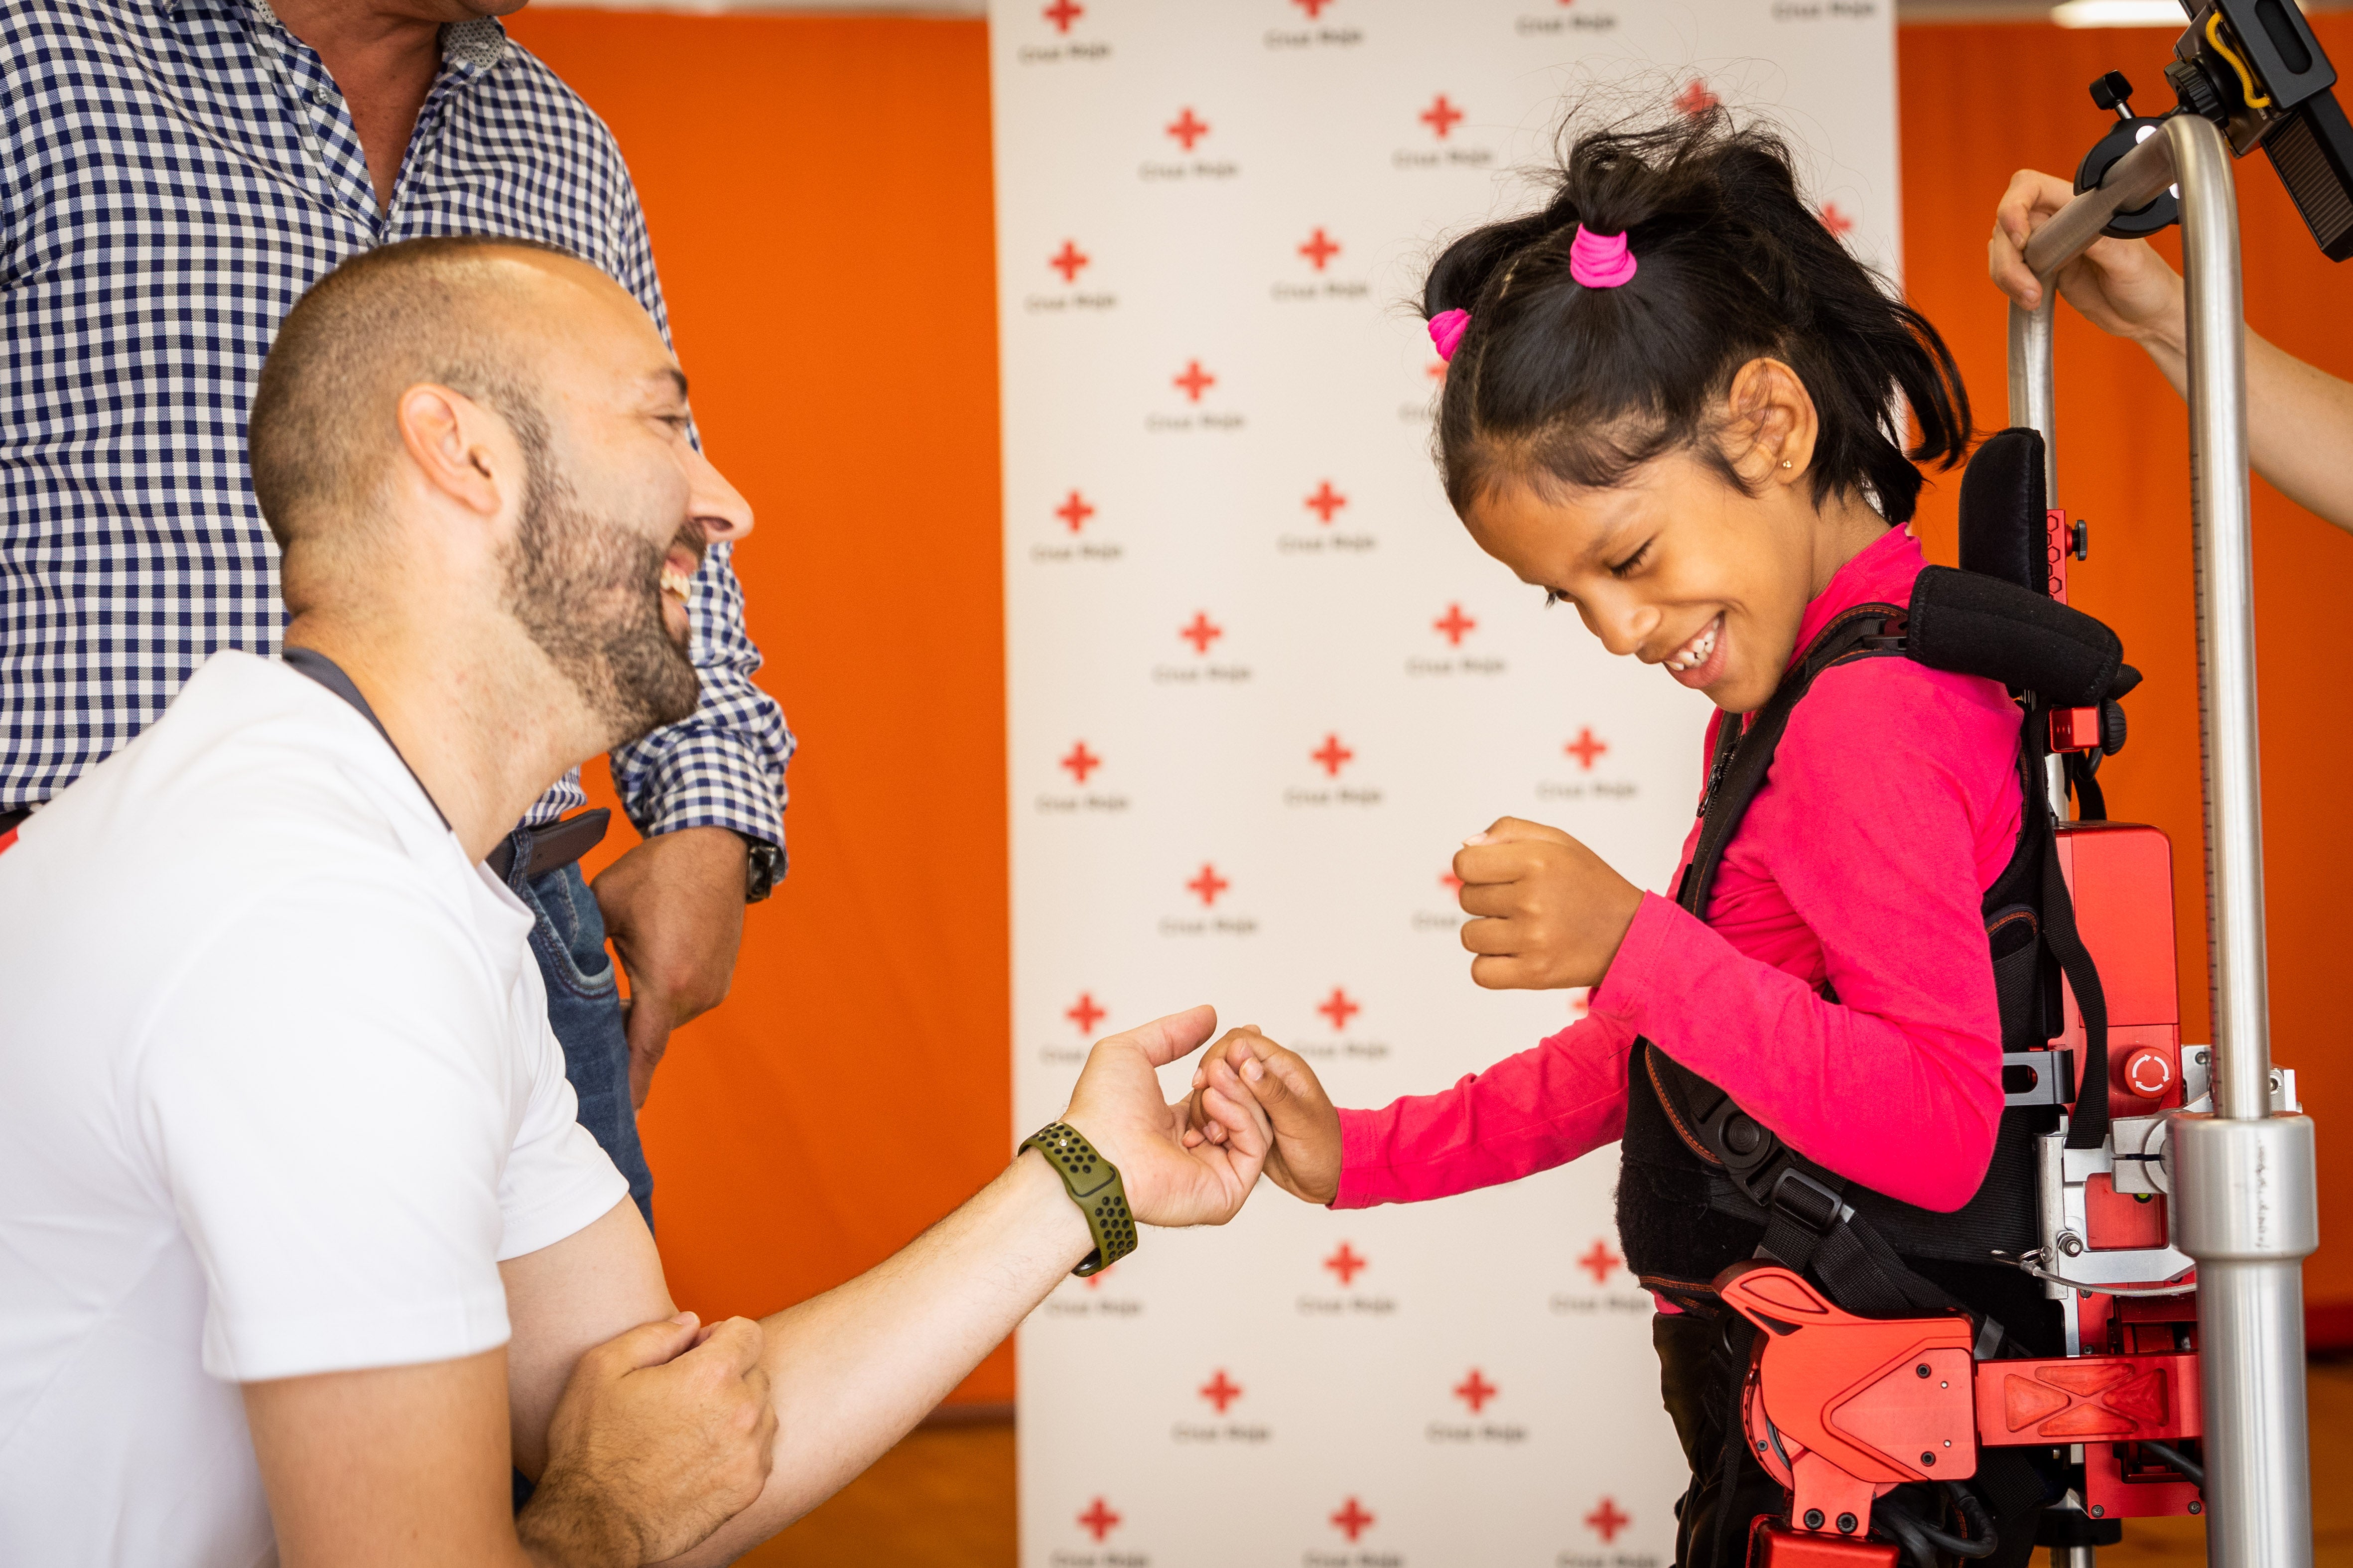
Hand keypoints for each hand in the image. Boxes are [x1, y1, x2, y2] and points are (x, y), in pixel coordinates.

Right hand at [521, 1312, 776, 1566]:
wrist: (593, 1526)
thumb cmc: (591, 1446)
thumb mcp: (601, 1369)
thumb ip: (654, 1334)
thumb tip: (692, 1322)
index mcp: (711, 1375)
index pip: (749, 1333)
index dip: (719, 1337)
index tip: (693, 1354)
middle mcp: (742, 1412)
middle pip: (755, 1371)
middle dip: (726, 1375)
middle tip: (683, 1397)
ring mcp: (750, 1453)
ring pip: (761, 1412)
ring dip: (735, 1412)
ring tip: (689, 1429)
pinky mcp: (749, 1487)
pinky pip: (760, 1451)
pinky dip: (738, 1448)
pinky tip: (699, 1457)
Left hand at [591, 826, 750, 1108]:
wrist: (715, 846)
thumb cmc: (657, 872)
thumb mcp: (604, 906)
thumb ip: (580, 946)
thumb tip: (553, 970)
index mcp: (665, 981)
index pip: (643, 1050)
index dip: (630, 1086)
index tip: (622, 1118)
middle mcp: (696, 993)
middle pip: (650, 1034)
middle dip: (621, 1038)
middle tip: (589, 1044)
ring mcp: (713, 987)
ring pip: (667, 1018)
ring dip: (642, 1014)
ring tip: (615, 996)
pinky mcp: (721, 978)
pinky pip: (684, 1002)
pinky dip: (662, 999)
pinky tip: (645, 975)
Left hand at [1060, 1006, 1271, 1227]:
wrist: (1098, 1152)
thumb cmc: (1101, 1110)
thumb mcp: (1131, 1051)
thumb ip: (1172, 1033)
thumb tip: (1208, 1015)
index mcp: (1176, 1122)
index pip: (1224, 1092)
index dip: (1235, 1064)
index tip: (1246, 1035)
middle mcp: (1198, 1148)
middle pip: (1244, 1105)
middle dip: (1238, 1073)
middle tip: (1229, 1054)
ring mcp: (1214, 1172)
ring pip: (1255, 1123)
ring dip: (1238, 1091)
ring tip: (1211, 1077)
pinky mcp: (1227, 1192)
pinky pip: (1255, 1148)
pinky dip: (1241, 1117)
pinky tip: (1214, 1102)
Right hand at [1183, 1029, 1341, 1204]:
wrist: (1328, 1178)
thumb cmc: (1324, 1148)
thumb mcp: (1299, 1121)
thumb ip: (1272, 1091)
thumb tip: (1245, 1061)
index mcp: (1283, 1067)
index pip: (1240, 1041)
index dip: (1218, 1056)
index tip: (1205, 1082)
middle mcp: (1265, 1077)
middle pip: (1222, 1061)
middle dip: (1209, 1081)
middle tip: (1205, 1108)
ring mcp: (1253, 1097)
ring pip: (1217, 1085)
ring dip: (1207, 1103)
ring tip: (1212, 1129)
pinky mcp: (1244, 1116)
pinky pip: (1219, 1107)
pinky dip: (1209, 1117)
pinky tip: (1207, 1134)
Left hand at [1455, 816, 1641, 989]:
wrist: (1630, 933)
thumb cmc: (1588, 883)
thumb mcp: (1557, 841)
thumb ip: (1508, 831)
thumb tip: (1466, 845)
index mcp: (1535, 861)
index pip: (1464, 864)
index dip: (1475, 868)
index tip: (1497, 874)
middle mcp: (1532, 899)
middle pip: (1466, 899)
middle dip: (1488, 899)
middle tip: (1523, 902)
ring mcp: (1533, 939)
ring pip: (1469, 936)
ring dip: (1488, 933)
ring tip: (1521, 928)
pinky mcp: (1535, 973)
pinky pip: (1480, 972)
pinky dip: (1491, 966)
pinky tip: (1515, 953)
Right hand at [1989, 166, 2185, 351]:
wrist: (2146, 316)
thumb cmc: (2148, 283)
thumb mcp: (2128, 260)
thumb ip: (2097, 242)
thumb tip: (2067, 231)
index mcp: (2082, 206)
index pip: (2032, 188)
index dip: (2014, 207)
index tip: (2021, 239)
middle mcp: (2060, 222)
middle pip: (2007, 224)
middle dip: (2008, 257)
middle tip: (2027, 286)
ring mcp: (2048, 247)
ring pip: (2003, 249)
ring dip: (2007, 275)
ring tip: (2032, 297)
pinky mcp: (2042, 271)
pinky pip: (2009, 271)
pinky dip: (2009, 286)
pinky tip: (2030, 299)